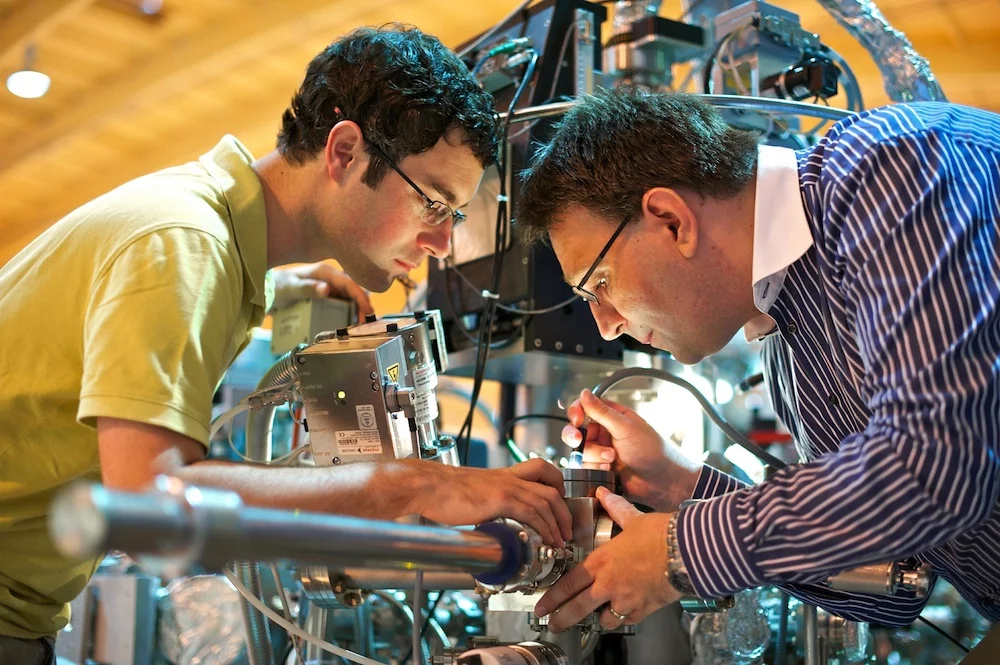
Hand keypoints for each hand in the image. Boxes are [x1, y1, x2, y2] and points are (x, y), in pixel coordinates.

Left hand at [271, 262, 373, 317]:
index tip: (368, 311)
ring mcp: (330, 287)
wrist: (267, 289)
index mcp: (324, 272)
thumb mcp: (290, 288)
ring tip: (358, 325)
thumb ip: (307, 288)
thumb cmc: (277, 286)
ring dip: (357, 310)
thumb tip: (326, 289)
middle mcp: (330, 278)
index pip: (349, 282)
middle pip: (354, 290)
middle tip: (363, 323)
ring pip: (351, 298)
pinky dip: (349, 313)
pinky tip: (349, 323)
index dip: (361, 296)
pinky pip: (343, 304)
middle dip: (362, 305)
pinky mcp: (328, 297)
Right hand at [413, 459, 572, 546]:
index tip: (560, 502)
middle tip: (566, 529)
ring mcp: (507, 487)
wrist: (429, 486)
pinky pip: (532, 512)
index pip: (541, 468)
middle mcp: (510, 478)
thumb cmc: (444, 492)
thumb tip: (491, 520)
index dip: (557, 483)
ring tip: (560, 540)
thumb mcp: (474, 491)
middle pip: (551, 488)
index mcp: (505, 474)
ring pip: (546, 501)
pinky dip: (544, 527)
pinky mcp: (500, 500)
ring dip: (558, 523)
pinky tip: (546, 539)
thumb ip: (488, 502)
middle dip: (564, 511)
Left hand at [534, 488, 680, 631]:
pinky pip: (626, 620)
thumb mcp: (633, 518)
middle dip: (561, 618)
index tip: (541, 607)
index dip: (552, 598)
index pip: (568, 583)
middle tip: (552, 624)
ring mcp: (626, 600)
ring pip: (602, 619)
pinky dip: (622, 619)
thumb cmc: (661, 534)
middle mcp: (609, 584)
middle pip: (577, 608)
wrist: (688, 551)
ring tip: (593, 617)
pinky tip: (621, 614)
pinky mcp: (644, 610)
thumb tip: (603, 493)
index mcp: (601, 561)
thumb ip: (615, 508)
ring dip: (597, 619)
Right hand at [563, 390, 700, 511]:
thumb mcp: (625, 427)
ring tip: (611, 460)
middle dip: (576, 437)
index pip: (586, 408)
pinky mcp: (600, 469)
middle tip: (579, 441)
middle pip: (576, 430)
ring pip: (580, 451)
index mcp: (613, 417)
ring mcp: (602, 452)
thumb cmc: (652, 451)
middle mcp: (605, 433)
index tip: (576, 420)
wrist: (662, 481)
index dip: (576, 412)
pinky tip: (609, 470)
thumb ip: (601, 411)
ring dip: (593, 455)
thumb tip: (584, 393)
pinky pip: (585, 467)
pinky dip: (594, 468)